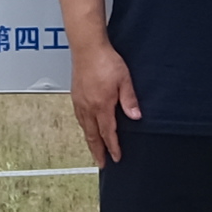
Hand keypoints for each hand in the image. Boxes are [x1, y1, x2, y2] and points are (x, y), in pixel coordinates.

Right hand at [67, 37, 137, 167]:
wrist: (87, 47)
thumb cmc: (106, 60)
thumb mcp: (124, 80)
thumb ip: (130, 100)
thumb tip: (136, 117)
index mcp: (102, 105)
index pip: (108, 132)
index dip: (112, 147)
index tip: (116, 158)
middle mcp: (88, 107)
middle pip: (92, 135)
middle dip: (97, 151)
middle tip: (101, 164)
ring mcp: (80, 102)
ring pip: (84, 128)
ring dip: (90, 141)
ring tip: (94, 149)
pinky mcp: (76, 95)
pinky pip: (79, 118)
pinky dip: (83, 127)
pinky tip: (86, 127)